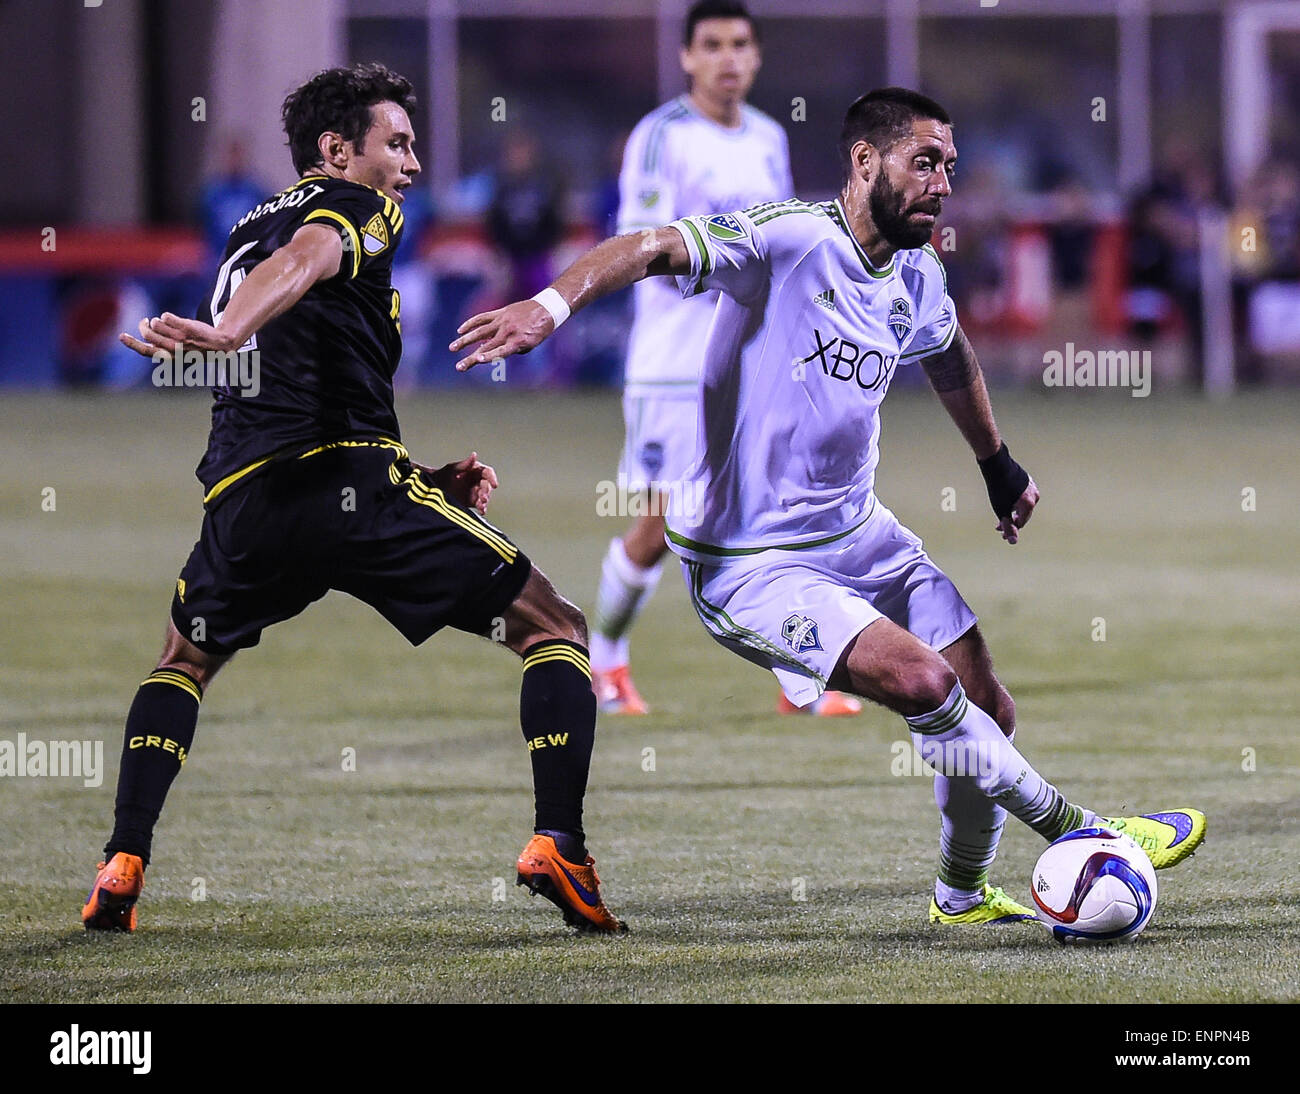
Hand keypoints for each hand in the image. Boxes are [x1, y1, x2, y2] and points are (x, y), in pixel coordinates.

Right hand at [119, 313, 235, 358]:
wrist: (219, 346)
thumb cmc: (196, 350)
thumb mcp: (178, 354)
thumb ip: (162, 347)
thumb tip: (145, 334)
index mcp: (169, 358)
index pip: (146, 351)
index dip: (132, 343)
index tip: (121, 335)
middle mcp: (173, 349)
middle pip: (148, 333)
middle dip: (144, 325)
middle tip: (145, 321)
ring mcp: (180, 338)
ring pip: (156, 323)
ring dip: (158, 320)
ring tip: (166, 323)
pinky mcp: (185, 327)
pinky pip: (166, 316)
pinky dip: (168, 316)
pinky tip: (175, 320)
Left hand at [419, 452, 498, 514]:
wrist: (430, 490)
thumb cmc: (440, 476)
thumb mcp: (451, 469)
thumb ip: (464, 464)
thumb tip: (474, 455)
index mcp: (473, 470)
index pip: (487, 472)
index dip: (492, 478)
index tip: (494, 484)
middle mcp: (476, 480)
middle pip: (487, 485)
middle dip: (487, 492)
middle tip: (483, 497)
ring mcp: (474, 492)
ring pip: (485, 496)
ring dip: (485, 500)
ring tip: (481, 504)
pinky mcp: (471, 502)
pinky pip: (480, 505)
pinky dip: (482, 508)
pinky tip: (481, 511)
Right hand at [449, 301, 553, 370]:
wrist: (546, 309)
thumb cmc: (538, 332)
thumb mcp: (529, 345)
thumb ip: (509, 349)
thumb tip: (487, 349)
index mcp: (517, 342)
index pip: (500, 351)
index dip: (488, 356)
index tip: (477, 360)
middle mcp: (508, 332)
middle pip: (485, 346)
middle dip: (471, 358)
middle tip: (459, 367)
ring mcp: (502, 321)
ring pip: (479, 331)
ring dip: (465, 340)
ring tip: (452, 348)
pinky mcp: (500, 313)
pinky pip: (482, 318)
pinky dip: (470, 323)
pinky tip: (460, 330)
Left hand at [995, 478, 1038, 543]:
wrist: (997, 465)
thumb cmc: (998, 488)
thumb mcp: (1001, 510)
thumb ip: (1008, 526)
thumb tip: (1013, 542)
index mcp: (1030, 504)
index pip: (1021, 522)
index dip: (1010, 528)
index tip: (999, 531)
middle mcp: (1034, 495)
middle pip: (1023, 514)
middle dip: (1010, 520)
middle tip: (998, 525)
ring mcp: (1032, 487)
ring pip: (1022, 504)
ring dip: (1012, 510)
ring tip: (1002, 512)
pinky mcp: (1027, 480)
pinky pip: (1022, 495)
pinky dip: (1014, 500)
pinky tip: (1007, 500)